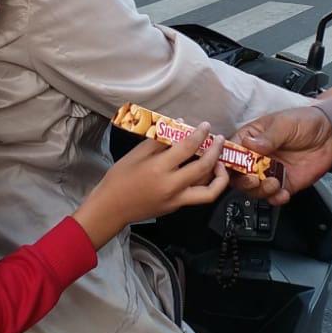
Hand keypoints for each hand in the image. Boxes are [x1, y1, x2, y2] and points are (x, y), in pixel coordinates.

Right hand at [73, 124, 229, 248]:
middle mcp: (172, 185)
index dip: (199, 134)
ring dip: (219, 174)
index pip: (187, 147)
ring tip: (219, 161)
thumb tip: (179, 124)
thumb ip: (159, 140)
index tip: (206, 125)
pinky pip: (199, 196)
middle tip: (219, 139)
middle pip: (203, 167)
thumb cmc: (120, 178)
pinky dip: (208, 184)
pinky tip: (207, 174)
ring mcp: (176, 199)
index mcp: (159, 168)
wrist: (111, 208)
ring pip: (209, 190)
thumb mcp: (136, 154)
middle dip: (215, 151)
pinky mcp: (177, 207)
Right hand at [231, 106, 331, 206]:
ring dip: (260, 191)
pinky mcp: (284, 184)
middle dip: (243, 181)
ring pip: (253, 189)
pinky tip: (283, 193)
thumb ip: (268, 136)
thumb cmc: (305, 121)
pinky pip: (273, 197)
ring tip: (274, 183)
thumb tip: (250, 144)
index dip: (227, 162)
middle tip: (254, 179)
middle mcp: (257, 158)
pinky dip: (276, 199)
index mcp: (251, 139)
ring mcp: (270, 172)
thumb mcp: (285, 123)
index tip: (231, 168)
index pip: (231, 152)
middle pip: (238, 176)